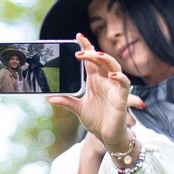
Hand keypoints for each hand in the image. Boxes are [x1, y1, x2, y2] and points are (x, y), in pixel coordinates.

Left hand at [47, 33, 132, 149]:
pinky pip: (124, 83)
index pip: (91, 59)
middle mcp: (105, 80)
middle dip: (92, 52)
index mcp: (94, 80)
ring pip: (114, 66)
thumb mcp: (78, 109)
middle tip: (80, 51)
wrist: (107, 136)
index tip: (78, 36)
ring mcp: (114, 87)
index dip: (87, 47)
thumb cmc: (96, 120)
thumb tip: (49, 97)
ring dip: (105, 59)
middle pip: (101, 60)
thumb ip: (66, 101)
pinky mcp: (122, 97)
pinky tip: (110, 75)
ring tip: (95, 55)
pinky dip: (119, 77)